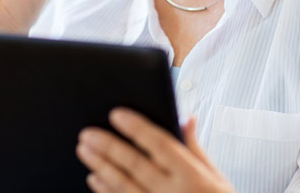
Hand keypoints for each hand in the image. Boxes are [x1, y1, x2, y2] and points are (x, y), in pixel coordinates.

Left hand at [76, 108, 234, 192]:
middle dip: (108, 147)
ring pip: (123, 185)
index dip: (137, 127)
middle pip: (135, 164)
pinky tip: (94, 178)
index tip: (116, 114)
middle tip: (87, 132)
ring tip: (84, 150)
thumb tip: (186, 117)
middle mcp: (173, 192)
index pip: (160, 144)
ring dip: (101, 166)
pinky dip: (106, 191)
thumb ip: (195, 147)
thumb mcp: (215, 176)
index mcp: (192, 175)